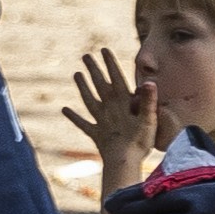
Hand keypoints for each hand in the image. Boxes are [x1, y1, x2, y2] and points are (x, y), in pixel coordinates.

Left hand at [66, 44, 157, 198]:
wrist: (123, 163)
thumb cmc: (139, 142)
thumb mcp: (149, 121)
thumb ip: (148, 101)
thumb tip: (149, 82)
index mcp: (123, 103)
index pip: (116, 79)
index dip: (110, 64)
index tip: (103, 50)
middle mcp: (109, 109)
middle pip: (100, 85)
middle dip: (93, 70)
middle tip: (85, 56)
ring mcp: (101, 121)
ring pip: (89, 100)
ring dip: (83, 87)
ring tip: (76, 74)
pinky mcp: (95, 134)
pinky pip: (83, 123)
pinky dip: (74, 116)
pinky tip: (64, 109)